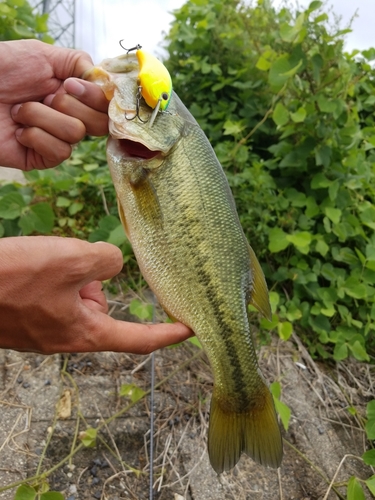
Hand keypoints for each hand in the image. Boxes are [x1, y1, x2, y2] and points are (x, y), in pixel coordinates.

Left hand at [0, 39, 108, 170]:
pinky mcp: (43, 158)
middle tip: (43, 96)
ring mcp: (56, 139)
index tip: (68, 84)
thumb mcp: (42, 55)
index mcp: (73, 94)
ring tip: (20, 111)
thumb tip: (104, 80)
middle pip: (99, 123)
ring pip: (76, 134)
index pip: (106, 104)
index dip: (94, 96)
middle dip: (69, 105)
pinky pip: (59, 152)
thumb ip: (78, 62)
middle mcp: (68, 116)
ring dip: (42, 117)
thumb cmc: (0, 70)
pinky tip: (18, 130)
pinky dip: (36, 136)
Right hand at [0, 236, 192, 353]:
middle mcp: (68, 337)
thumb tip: (110, 265)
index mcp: (85, 333)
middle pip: (103, 309)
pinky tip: (34, 265)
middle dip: (96, 282)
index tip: (191, 330)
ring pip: (78, 297)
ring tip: (45, 262)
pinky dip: (54, 276)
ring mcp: (45, 329)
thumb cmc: (13, 280)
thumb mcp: (72, 260)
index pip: (139, 339)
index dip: (167, 335)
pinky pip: (55, 294)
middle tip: (73, 263)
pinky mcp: (28, 317)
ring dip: (72, 274)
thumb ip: (105, 262)